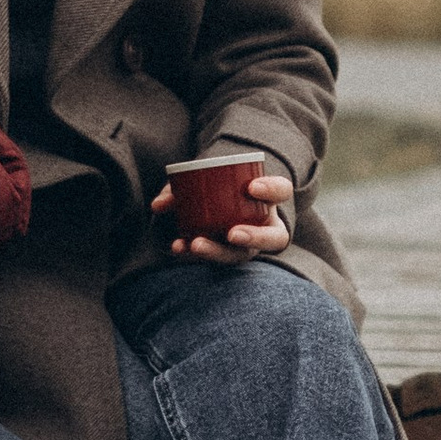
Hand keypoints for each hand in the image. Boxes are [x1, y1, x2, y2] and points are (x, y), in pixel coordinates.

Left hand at [150, 167, 295, 268]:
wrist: (214, 201)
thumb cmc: (214, 186)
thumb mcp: (200, 179)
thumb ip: (181, 187)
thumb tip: (159, 205)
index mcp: (267, 198)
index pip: (281, 190)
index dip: (271, 190)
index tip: (251, 188)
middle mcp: (265, 225)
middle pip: (272, 237)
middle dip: (254, 237)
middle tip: (232, 233)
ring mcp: (249, 244)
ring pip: (242, 254)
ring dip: (218, 252)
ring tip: (195, 244)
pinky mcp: (229, 255)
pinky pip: (218, 260)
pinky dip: (195, 254)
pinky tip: (178, 247)